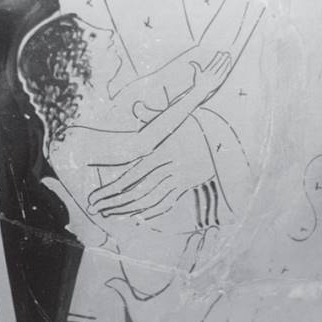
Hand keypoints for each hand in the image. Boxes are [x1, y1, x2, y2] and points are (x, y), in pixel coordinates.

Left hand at [87, 118, 214, 217]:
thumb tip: (138, 106)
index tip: (95, 196)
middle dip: (113, 202)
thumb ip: (154, 115)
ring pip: (150, 201)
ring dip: (127, 210)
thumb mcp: (179, 118)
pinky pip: (166, 203)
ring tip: (109, 213)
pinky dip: (150, 211)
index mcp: (163, 153)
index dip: (111, 190)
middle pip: (137, 192)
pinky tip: (136, 215)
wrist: (227, 140)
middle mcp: (170, 169)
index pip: (132, 177)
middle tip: (95, 207)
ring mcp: (179, 180)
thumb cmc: (198, 126)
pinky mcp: (186, 186)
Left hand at [104, 233, 221, 321]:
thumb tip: (109, 281)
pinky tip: (227, 277)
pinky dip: (220, 286)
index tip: (197, 234)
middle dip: (208, 248)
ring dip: (218, 263)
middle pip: (200, 263)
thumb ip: (124, 291)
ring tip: (226, 249)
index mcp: (175, 282)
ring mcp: (196, 296)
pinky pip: (214, 295)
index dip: (192, 247)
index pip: (186, 260)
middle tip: (215, 231)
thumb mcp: (135, 305)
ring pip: (209, 275)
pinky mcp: (202, 308)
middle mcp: (188, 286)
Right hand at [189, 51, 231, 100]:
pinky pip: (224, 75)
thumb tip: (191, 62)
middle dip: (223, 59)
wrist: (201, 92)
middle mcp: (212, 75)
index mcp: (207, 72)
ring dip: (226, 63)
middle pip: (219, 65)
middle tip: (227, 53)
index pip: (213, 63)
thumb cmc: (199, 82)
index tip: (220, 52)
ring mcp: (216, 79)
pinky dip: (227, 70)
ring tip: (229, 58)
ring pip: (222, 70)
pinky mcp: (219, 82)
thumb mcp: (197, 74)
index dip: (217, 57)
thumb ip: (196, 67)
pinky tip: (229, 65)